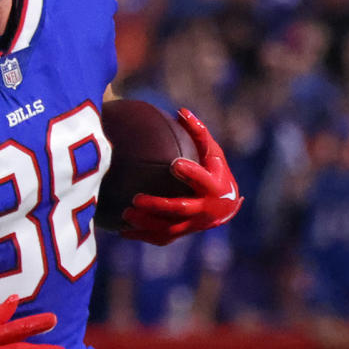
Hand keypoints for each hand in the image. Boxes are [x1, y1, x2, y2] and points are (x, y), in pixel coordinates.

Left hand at [121, 108, 241, 245]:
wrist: (226, 206)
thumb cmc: (215, 171)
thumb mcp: (212, 152)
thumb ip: (198, 133)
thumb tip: (181, 111)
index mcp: (214, 187)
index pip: (202, 181)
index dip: (191, 173)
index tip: (174, 164)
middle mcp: (205, 210)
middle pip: (180, 209)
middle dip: (158, 205)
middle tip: (136, 198)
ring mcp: (194, 225)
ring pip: (169, 229)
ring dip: (146, 224)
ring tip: (125, 214)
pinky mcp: (183, 233)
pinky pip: (162, 238)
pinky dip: (142, 236)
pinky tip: (121, 231)